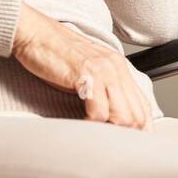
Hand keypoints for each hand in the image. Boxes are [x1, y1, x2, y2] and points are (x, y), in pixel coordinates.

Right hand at [11, 3, 153, 130]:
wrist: (34, 32)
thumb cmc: (54, 55)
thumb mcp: (87, 71)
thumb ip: (102, 90)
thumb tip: (109, 119)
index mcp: (119, 68)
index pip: (143, 107)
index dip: (141, 130)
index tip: (128, 145)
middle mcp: (116, 68)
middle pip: (137, 116)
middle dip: (124, 136)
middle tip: (107, 144)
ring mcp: (104, 71)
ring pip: (123, 117)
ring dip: (109, 132)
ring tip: (94, 136)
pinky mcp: (87, 75)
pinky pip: (99, 112)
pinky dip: (91, 126)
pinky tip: (81, 125)